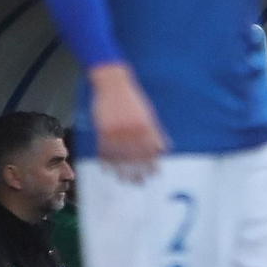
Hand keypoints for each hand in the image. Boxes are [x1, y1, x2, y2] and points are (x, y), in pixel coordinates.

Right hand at [88, 63, 168, 181]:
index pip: (151, 149)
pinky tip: (108, 169)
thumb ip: (156, 132)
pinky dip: (106, 160)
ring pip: (119, 156)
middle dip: (138, 171)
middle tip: (139, 183)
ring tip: (124, 180)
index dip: (153, 164)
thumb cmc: (132, 99)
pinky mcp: (102, 129)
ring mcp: (116, 130)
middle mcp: (131, 129)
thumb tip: (164, 149)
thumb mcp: (148, 114)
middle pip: (135, 156)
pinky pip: (104, 149)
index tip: (154, 175)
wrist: (113, 83)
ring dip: (122, 170)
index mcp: (144, 126)